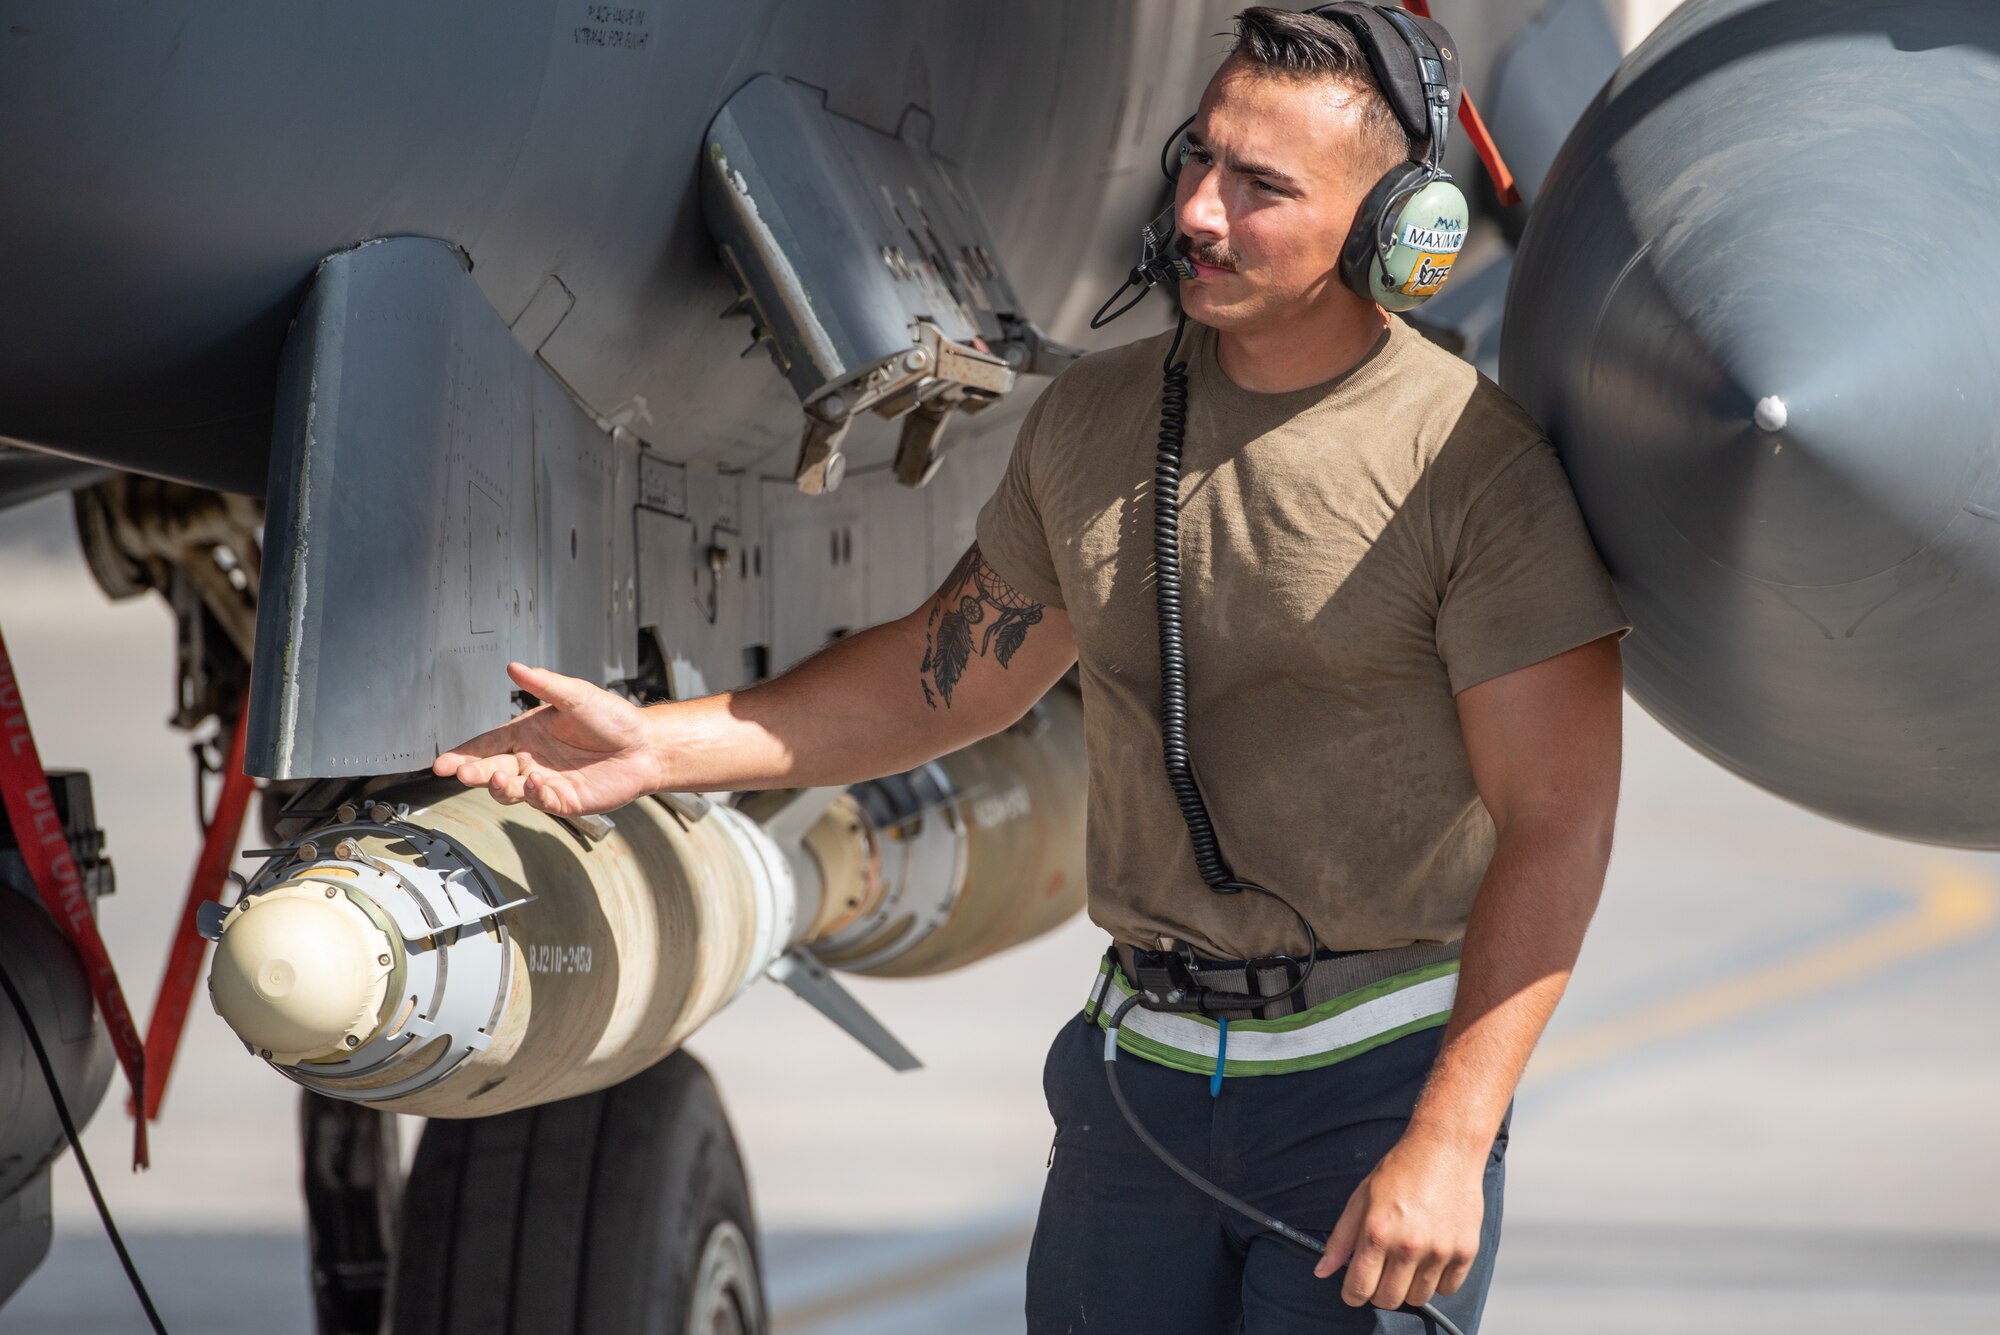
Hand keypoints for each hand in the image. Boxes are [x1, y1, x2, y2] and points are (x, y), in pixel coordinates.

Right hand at [432, 662, 661, 816]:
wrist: (646, 746)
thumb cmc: (613, 719)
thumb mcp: (577, 696)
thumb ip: (545, 684)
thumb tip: (515, 666)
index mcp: (527, 733)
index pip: (486, 745)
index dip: (463, 754)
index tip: (442, 764)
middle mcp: (530, 759)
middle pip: (490, 770)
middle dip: (473, 773)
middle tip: (462, 773)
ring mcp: (545, 782)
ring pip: (509, 790)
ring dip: (499, 786)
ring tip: (497, 777)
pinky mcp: (563, 800)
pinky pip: (540, 801)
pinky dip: (533, 794)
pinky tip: (535, 782)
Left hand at [1314, 1129, 1486, 1310]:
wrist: (1445, 1149)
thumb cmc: (1402, 1170)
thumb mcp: (1361, 1198)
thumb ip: (1341, 1238)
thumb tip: (1322, 1270)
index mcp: (1377, 1232)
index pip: (1359, 1288)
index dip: (1352, 1294)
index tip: (1355, 1289)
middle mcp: (1408, 1245)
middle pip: (1389, 1300)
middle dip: (1379, 1291)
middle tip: (1382, 1271)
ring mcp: (1440, 1250)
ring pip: (1419, 1298)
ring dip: (1409, 1285)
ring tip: (1408, 1259)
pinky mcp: (1465, 1251)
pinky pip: (1448, 1289)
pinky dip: (1437, 1280)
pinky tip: (1431, 1257)